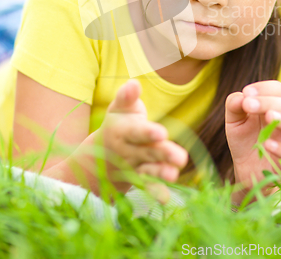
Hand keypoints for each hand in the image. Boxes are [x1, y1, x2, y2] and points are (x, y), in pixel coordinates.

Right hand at [92, 79, 187, 194]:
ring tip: (175, 175)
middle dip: (163, 154)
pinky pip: (146, 185)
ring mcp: (133, 166)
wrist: (99, 155)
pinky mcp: (138, 178)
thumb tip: (134, 83)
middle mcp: (128, 151)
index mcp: (123, 131)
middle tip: (180, 157)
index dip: (148, 132)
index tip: (162, 133)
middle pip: (148, 152)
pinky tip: (165, 197)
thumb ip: (127, 96)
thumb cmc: (118, 123)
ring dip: (161, 173)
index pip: (137, 132)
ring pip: (148, 170)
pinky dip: (154, 192)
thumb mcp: (119, 108)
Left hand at [225, 80, 280, 199]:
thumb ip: (234, 106)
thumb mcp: (234, 121)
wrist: (245, 170)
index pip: (278, 90)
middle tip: (248, 104)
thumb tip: (241, 97)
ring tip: (270, 116)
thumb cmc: (244, 140)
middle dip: (268, 102)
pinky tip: (267, 144)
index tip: (246, 93)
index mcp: (274, 107)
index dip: (264, 88)